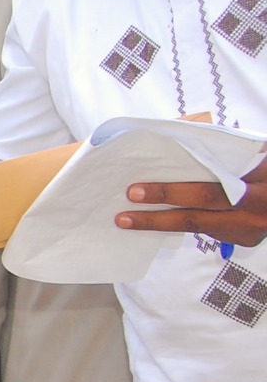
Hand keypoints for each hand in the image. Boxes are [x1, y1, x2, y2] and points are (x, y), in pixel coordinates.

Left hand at [119, 156, 266, 247]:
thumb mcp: (257, 152)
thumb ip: (226, 151)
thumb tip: (178, 141)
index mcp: (260, 181)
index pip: (208, 189)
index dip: (171, 192)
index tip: (137, 190)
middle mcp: (256, 209)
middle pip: (199, 213)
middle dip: (159, 212)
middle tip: (127, 206)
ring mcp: (251, 229)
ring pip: (199, 227)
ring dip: (161, 223)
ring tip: (128, 220)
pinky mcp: (245, 239)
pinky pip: (209, 230)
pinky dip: (184, 222)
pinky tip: (158, 219)